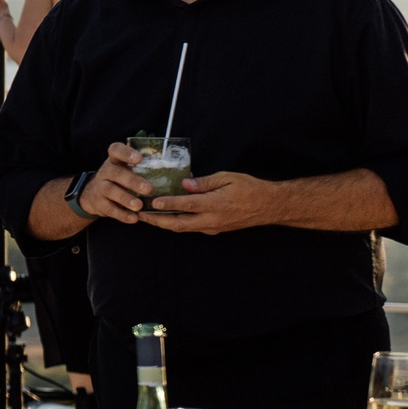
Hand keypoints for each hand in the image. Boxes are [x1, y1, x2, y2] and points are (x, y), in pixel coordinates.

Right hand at [78, 141, 156, 222]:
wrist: (93, 194)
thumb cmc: (120, 179)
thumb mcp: (127, 169)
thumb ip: (147, 168)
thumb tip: (182, 173)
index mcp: (115, 160)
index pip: (115, 150)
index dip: (126, 153)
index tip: (139, 158)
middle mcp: (106, 171)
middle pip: (116, 173)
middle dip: (132, 181)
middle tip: (148, 189)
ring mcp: (100, 187)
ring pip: (110, 190)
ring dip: (125, 198)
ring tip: (139, 205)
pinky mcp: (99, 203)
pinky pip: (109, 208)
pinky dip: (122, 214)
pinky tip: (134, 218)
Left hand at [146, 170, 282, 234]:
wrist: (269, 207)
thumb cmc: (250, 188)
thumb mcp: (228, 178)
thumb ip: (205, 182)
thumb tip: (185, 184)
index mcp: (216, 204)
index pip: (187, 205)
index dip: (168, 204)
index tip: (153, 203)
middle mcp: (212, 219)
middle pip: (178, 224)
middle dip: (157, 220)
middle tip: (139, 214)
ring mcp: (212, 227)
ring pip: (182, 228)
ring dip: (163, 224)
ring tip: (146, 217)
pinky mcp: (214, 230)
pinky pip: (190, 228)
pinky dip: (176, 223)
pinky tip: (165, 217)